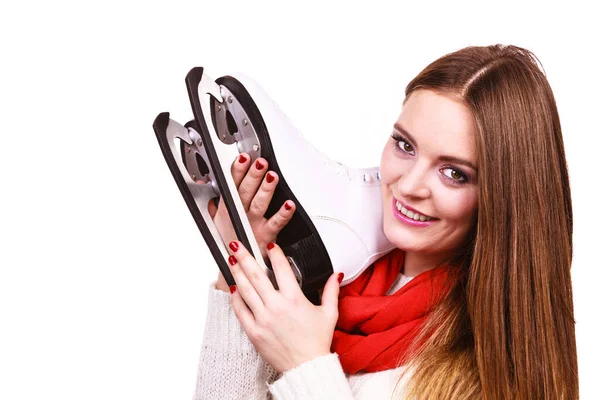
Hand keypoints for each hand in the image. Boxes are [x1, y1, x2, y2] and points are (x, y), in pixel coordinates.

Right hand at [197, 153, 295, 291]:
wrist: (238, 268)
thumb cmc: (232, 242)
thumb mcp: (218, 224)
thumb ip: (217, 209)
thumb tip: (213, 198)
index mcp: (230, 208)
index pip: (232, 185)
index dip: (237, 171)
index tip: (243, 158)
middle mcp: (242, 214)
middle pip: (246, 191)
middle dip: (252, 176)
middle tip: (259, 163)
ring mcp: (255, 224)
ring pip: (259, 203)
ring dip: (266, 189)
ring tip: (272, 177)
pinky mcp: (267, 234)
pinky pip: (276, 223)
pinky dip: (283, 214)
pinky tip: (289, 204)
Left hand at [227, 240, 341, 372]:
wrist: (306, 367)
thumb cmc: (316, 342)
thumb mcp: (329, 313)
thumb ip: (331, 290)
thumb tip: (336, 275)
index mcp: (294, 299)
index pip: (281, 268)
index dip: (274, 253)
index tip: (270, 246)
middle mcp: (276, 306)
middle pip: (256, 275)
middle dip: (245, 257)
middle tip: (236, 244)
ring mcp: (263, 318)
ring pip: (245, 290)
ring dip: (237, 273)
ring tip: (231, 261)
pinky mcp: (254, 331)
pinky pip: (240, 310)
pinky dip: (236, 298)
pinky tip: (233, 288)